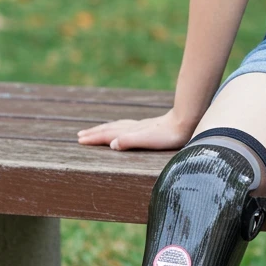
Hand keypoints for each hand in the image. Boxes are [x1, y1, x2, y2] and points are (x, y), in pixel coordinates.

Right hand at [77, 108, 196, 150]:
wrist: (186, 121)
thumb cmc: (168, 135)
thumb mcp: (148, 140)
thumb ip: (130, 141)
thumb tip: (111, 144)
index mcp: (130, 132)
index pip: (108, 135)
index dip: (94, 138)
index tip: (80, 140)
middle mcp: (133, 127)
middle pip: (109, 129)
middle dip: (94, 132)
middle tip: (80, 135)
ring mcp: (140, 126)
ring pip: (117, 126)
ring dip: (104, 128)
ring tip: (94, 130)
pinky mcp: (148, 126)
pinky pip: (126, 125)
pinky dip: (117, 126)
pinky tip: (122, 128)